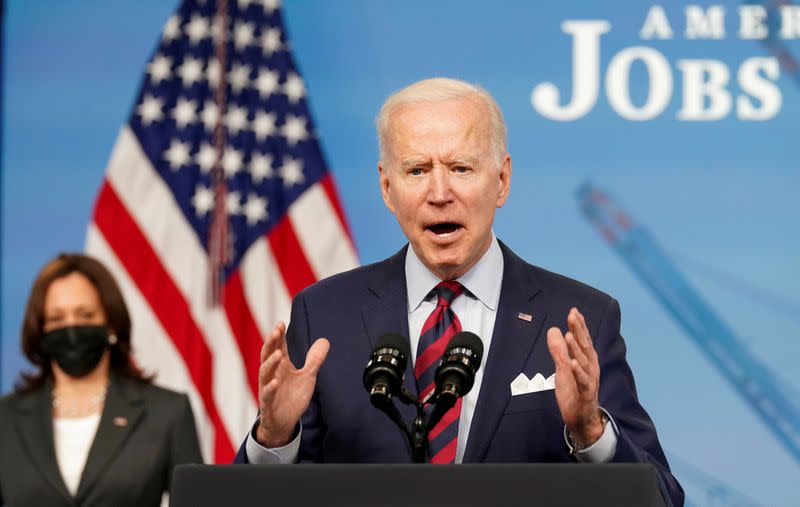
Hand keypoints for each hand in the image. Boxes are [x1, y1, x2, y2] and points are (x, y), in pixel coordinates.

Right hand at [256, 321, 329, 447]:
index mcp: (280, 367)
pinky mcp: (268, 405)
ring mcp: (268, 390)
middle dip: (271, 343)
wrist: (283, 423)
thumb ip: (314, 360)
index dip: (278, 336)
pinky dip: (269, 389)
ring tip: (278, 354)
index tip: (281, 323)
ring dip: (270, 363)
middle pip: (268, 356)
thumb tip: (324, 340)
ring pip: (265, 374)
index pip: (277, 348)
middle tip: (276, 331)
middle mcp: (272, 375)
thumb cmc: (292, 397)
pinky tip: (275, 383)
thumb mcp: (307, 377)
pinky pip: (266, 396)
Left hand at [546, 308, 603, 446]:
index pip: (583, 339)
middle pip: (585, 346)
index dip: (579, 326)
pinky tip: (572, 363)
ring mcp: (589, 380)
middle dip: (579, 330)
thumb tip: (554, 330)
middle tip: (572, 315)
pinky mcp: (585, 393)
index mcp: (586, 360)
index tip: (574, 311)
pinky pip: (583, 381)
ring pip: (583, 362)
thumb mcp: (563, 368)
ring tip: (569, 336)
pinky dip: (578, 372)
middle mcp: (591, 367)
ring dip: (577, 349)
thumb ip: (559, 350)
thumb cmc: (574, 390)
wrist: (582, 418)